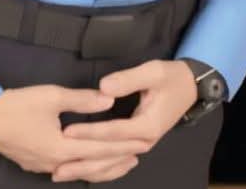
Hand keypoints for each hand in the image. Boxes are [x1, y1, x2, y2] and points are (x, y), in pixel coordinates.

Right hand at [0, 84, 151, 181]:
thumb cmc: (17, 104)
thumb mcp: (52, 96)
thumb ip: (82, 100)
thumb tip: (109, 99)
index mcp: (63, 149)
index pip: (101, 147)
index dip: (123, 144)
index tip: (143, 142)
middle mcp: (55, 164)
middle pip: (93, 166)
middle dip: (116, 162)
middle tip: (138, 157)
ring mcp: (43, 167)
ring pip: (79, 171)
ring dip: (101, 167)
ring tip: (119, 163)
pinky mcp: (33, 164)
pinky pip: (66, 169)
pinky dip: (83, 167)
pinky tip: (85, 163)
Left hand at [52, 59, 197, 182]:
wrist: (189, 87)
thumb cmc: (170, 77)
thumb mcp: (152, 72)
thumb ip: (127, 79)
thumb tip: (103, 88)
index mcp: (147, 126)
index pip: (112, 132)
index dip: (89, 132)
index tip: (66, 132)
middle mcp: (144, 141)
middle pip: (109, 155)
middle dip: (82, 161)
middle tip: (55, 167)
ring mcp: (141, 145)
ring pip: (111, 163)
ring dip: (86, 169)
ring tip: (60, 173)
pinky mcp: (137, 143)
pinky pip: (115, 161)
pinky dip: (98, 167)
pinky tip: (80, 169)